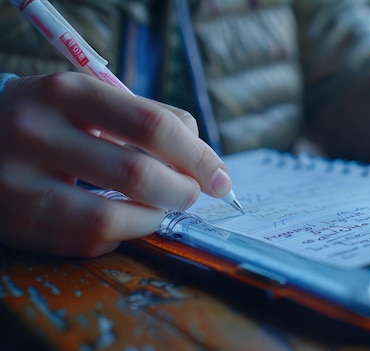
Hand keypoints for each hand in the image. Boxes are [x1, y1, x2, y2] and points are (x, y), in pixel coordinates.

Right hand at [0, 72, 231, 256]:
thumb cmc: (52, 119)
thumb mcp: (91, 100)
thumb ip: (148, 119)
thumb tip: (204, 158)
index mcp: (68, 92)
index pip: (154, 125)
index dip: (199, 156)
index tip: (219, 176)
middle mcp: (38, 133)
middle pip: (140, 174)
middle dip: (183, 191)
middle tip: (191, 194)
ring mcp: (20, 183)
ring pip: (113, 217)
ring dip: (153, 218)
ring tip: (159, 207)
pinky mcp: (18, 223)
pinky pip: (89, 241)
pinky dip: (122, 232)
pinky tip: (121, 216)